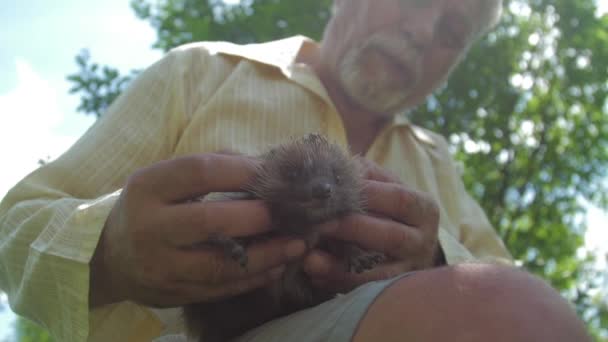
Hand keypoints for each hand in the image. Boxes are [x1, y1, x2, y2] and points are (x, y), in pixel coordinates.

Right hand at [90, 154, 305, 307]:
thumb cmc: (149, 207)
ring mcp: (160, 266)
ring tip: (297, 244)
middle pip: (212, 220)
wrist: (109, 257)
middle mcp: (149, 227)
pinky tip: (278, 265)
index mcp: (148, 187)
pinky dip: (254, 278)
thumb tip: (264, 165)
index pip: (201, 171)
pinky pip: (220, 288)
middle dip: (258, 216)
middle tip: (292, 212)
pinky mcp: (172, 294)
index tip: (275, 171)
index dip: (243, 170)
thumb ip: (210, 167)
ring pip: (220, 263)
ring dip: (267, 255)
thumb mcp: (165, 178)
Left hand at [303, 158, 440, 291]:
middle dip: (351, 229)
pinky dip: (339, 284)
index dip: (367, 194)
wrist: (411, 243)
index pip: (398, 199)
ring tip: (309, 260)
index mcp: (424, 208)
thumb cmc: (389, 207)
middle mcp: (423, 241)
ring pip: (379, 272)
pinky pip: (366, 290)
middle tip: (317, 224)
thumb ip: (365, 174)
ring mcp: (410, 270)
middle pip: (390, 236)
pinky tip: (315, 276)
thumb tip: (337, 168)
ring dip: (341, 266)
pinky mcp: (393, 290)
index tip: (333, 192)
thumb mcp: (385, 185)